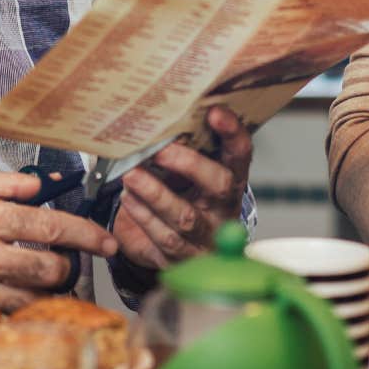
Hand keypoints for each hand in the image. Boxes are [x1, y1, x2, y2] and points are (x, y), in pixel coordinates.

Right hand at [0, 170, 118, 313]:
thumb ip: (6, 182)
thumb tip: (44, 184)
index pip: (50, 227)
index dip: (86, 235)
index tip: (106, 242)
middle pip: (49, 269)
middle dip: (69, 266)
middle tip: (68, 261)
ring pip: (31, 298)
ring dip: (49, 291)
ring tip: (49, 280)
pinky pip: (5, 314)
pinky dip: (21, 307)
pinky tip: (22, 297)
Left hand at [112, 107, 252, 271]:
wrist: (186, 250)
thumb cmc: (186, 200)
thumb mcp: (193, 175)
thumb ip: (187, 151)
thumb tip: (160, 115)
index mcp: (232, 181)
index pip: (240, 153)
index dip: (231, 133)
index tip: (214, 111)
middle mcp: (224, 208)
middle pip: (218, 185)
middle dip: (188, 165)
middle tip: (158, 150)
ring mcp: (206, 236)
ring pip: (185, 217)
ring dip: (156, 194)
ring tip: (131, 174)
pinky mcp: (182, 256)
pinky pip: (162, 237)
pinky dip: (142, 215)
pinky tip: (128, 198)